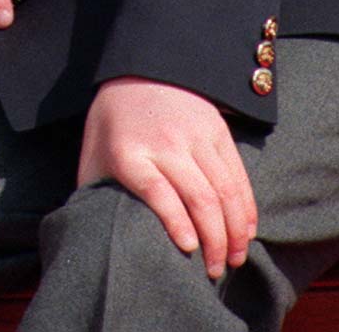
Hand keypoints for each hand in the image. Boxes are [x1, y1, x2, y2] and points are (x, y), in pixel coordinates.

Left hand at [78, 78, 256, 278]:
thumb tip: (92, 233)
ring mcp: (195, 135)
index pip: (159, 193)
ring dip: (235, 232)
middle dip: (214, 242)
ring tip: (233, 259)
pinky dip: (246, 208)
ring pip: (225, 190)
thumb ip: (94, 191)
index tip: (189, 251)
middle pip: (199, 198)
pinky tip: (246, 232)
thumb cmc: (112, 122)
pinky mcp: (217, 130)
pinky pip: (238, 175)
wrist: (138, 68)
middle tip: (214, 271)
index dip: (177, 224)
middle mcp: (165, 143)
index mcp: (129, 152)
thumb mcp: (94, 153)